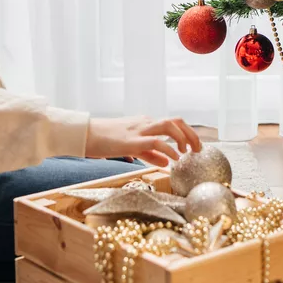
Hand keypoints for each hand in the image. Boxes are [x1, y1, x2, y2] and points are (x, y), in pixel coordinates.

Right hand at [85, 116, 201, 167]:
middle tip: (198, 149)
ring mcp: (139, 130)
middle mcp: (145, 123)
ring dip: (183, 138)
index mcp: (145, 123)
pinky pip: (156, 142)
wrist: (85, 134)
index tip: (195, 146)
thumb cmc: (104, 141)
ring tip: (186, 153)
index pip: (173, 123)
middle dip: (191, 134)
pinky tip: (174, 159)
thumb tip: (167, 161)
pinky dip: (169, 150)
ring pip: (169, 126)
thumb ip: (149, 154)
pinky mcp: (132, 140)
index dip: (187, 133)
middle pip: (177, 121)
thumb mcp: (130, 147)